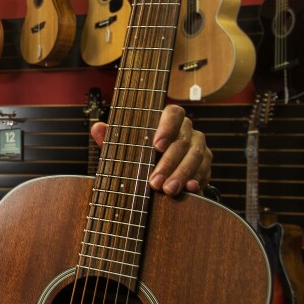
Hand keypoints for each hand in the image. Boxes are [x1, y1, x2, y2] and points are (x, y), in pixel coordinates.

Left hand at [90, 104, 211, 196]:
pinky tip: (190, 189)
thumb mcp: (124, 146)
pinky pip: (206, 170)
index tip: (156, 146)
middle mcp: (187, 129)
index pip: (174, 113)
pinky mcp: (206, 163)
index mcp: (168, 118)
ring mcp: (199, 145)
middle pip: (183, 142)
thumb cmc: (139, 152)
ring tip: (168, 190)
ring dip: (181, 174)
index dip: (167, 127)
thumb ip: (112, 137)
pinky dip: (198, 180)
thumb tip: (97, 127)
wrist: (159, 169)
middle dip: (168, 163)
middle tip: (155, 182)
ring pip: (195, 156)